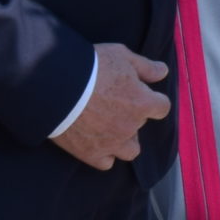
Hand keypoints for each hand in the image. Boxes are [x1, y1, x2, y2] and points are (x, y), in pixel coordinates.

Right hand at [51, 44, 169, 169]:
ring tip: (110, 126)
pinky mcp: (91, 154)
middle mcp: (131, 126)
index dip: (153, 100)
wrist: (57, 86)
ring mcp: (112, 143)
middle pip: (141, 124)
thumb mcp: (122, 56)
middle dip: (132, 113)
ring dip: (125, 139)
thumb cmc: (91, 66)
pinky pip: (107, 162)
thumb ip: (146, 67)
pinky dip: (105, 154)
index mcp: (142, 103)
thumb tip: (163, 72)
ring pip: (130, 150)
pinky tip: (97, 141)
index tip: (140, 93)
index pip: (162, 107)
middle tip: (113, 101)